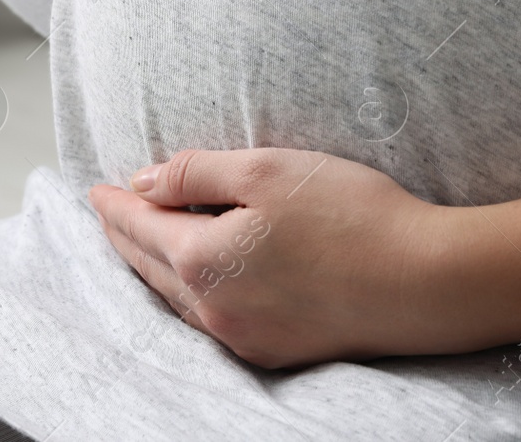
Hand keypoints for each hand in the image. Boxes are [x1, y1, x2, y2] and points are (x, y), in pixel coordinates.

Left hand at [89, 149, 520, 369]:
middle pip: (149, 268)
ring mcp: (244, 338)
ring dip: (154, 267)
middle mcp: (212, 310)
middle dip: (124, 237)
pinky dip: (190, 290)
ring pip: (177, 298)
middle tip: (107, 213)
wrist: (425, 280)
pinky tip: (199, 277)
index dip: (115, 203)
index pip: (139, 226)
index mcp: (200, 261)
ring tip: (142, 242)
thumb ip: (194, 173)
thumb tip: (142, 182)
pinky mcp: (277, 350)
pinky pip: (211, 318)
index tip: (95, 188)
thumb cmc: (351, 215)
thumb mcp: (265, 170)